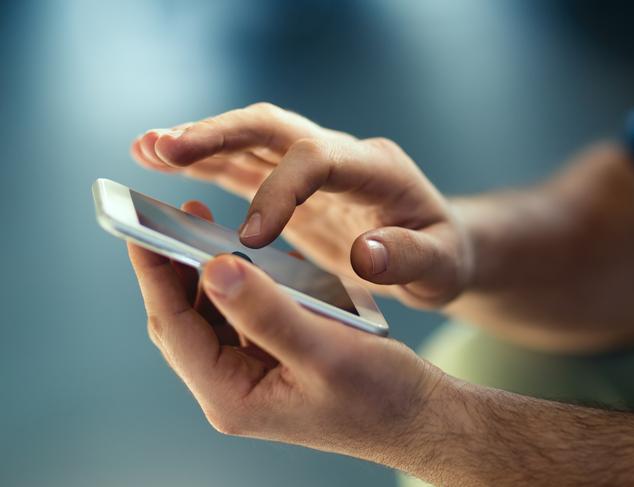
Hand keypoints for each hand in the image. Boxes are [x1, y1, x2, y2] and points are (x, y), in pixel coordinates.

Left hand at [127, 200, 442, 466]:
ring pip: (209, 316)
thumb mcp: (323, 350)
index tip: (140, 227)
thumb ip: (266, 312)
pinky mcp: (269, 362)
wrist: (415, 415)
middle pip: (183, 320)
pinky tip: (250, 259)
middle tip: (179, 216)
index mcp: (232, 396)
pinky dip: (239, 285)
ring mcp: (249, 376)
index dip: (154, 274)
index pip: (174, 326)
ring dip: (206, 274)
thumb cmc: (378, 394)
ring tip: (207, 229)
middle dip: (174, 268)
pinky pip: (239, 317)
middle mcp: (232, 388)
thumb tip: (213, 268)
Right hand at [130, 103, 472, 307]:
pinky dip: (205, 165)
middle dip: (218, 135)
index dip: (279, 191)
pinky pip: (244, 167)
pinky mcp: (295, 186)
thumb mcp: (441, 266)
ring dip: (198, 143)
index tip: (250, 238)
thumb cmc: (442, 257)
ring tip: (146, 148)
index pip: (318, 159)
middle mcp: (340, 155)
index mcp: (376, 169)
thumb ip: (409, 259)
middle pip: (273, 128)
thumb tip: (367, 254)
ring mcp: (314, 167)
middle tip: (164, 146)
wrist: (436, 246)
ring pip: (250, 140)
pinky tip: (164, 163)